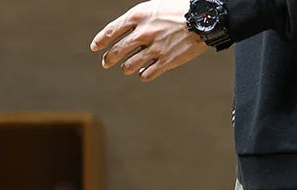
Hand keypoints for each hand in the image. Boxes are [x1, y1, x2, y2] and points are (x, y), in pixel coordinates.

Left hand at [90, 0, 206, 82]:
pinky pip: (147, 74)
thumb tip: (127, 33)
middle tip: (106, 63)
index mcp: (138, 16)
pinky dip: (143, 74)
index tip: (95, 47)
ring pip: (130, 65)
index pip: (112, 30)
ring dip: (126, 68)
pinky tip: (144, 73)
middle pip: (118, 50)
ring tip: (127, 68)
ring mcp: (154, 49)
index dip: (101, 40)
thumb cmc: (178, 10)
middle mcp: (143, 33)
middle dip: (109, 58)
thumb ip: (138, 20)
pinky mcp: (166, 62)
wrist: (202, 20)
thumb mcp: (153, 8)